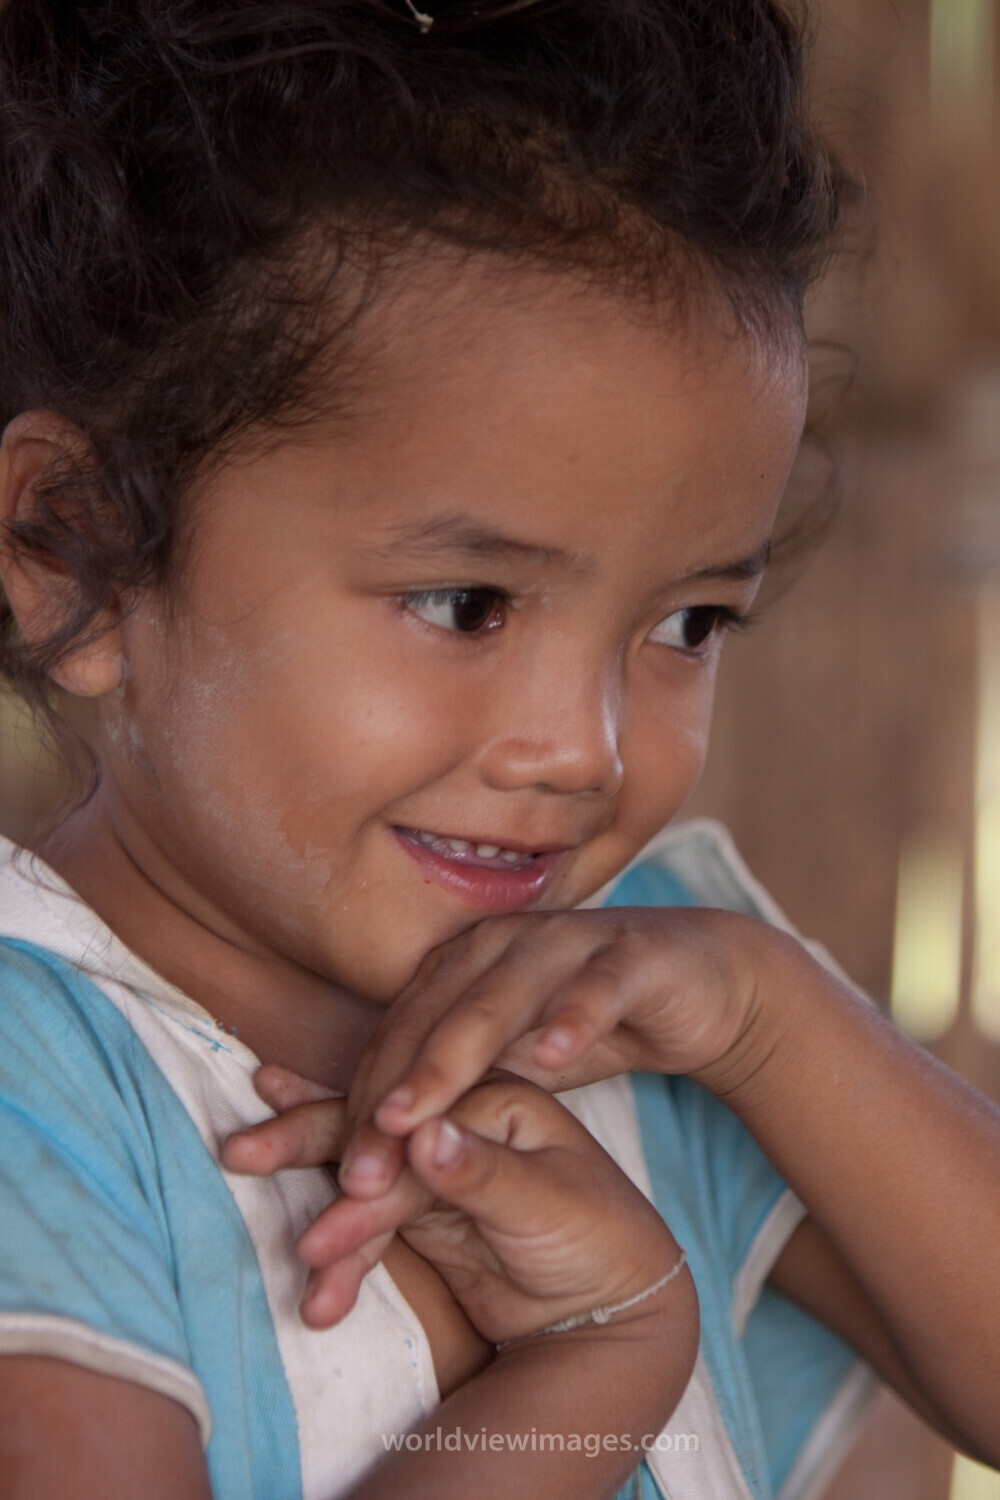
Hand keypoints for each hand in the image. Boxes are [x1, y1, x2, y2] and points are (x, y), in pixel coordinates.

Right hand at [223, 1064, 690, 1347]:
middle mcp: (458, 1116)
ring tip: (261, 1198)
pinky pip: (362, 1212)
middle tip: (241, 1151)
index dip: (380, 1145)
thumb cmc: (599, 1239)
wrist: (611, 1300)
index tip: (350, 1185)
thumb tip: (422, 1134)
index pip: (423, 1113)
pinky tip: (299, 1232)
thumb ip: (484, 1173)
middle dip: (308, 1139)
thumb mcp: (551, 1207)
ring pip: (357, 1164)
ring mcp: (433, 1159)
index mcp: (498, 1096)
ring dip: (312, 1193)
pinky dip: (335, 1238)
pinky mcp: (418, 1202)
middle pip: (374, 1119)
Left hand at [336, 905, 761, 1196]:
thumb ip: (451, 1094)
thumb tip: (369, 1154)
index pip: (396, 1040)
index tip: (341, 1183)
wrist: (699, 980)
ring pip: (497, 1000)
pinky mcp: (629, 955)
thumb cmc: (582, 1024)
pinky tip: (553, 1057)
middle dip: (391, 1093)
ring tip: (417, 1114)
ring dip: (453, 1056)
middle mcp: (498, 947)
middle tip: (359, 1166)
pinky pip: (596, 986)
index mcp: (457, 969)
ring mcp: (562, 944)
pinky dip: (572, 1017)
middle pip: (430, 1020)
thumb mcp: (512, 1067)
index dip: (364, 1108)